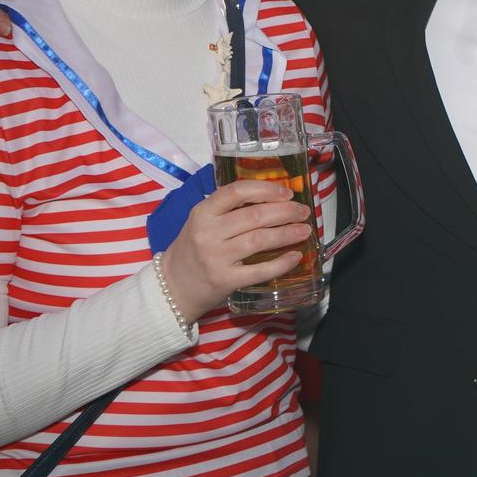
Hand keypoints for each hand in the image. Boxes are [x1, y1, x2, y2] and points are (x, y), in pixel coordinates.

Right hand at [158, 180, 316, 318]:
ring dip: (288, 234)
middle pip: (255, 216)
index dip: (266, 189)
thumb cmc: (192, 249)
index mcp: (202, 212)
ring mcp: (216, 258)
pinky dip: (281, 263)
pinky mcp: (225, 280)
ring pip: (260, 240)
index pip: (236, 191)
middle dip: (286, 211)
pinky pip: (260, 270)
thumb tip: (273, 198)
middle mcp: (208, 233)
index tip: (287, 192)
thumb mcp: (201, 221)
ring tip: (305, 230)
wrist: (171, 286)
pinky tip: (295, 257)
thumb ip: (228, 209)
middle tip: (303, 211)